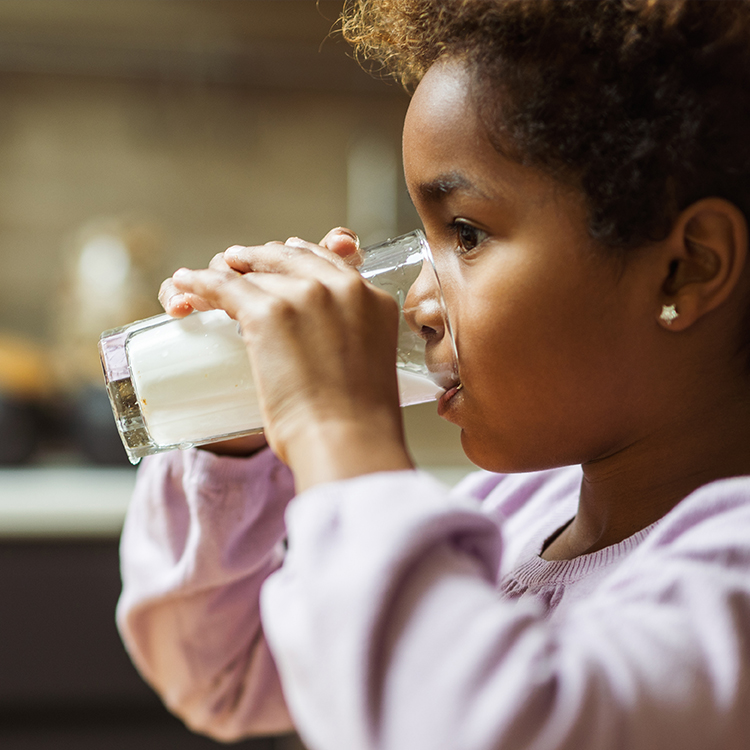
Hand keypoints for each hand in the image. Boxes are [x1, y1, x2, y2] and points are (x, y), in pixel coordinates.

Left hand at [160, 228, 361, 459]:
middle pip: (288, 256)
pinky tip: (185, 284)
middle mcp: (341, 287)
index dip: (296, 259)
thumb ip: (350, 344)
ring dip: (225, 273)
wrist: (348, 441)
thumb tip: (324, 352)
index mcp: (373, 299)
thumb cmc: (360, 423)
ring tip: (204, 282)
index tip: (278, 263)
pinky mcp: (267, 312)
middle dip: (258, 261)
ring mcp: (304, 296)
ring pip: (252, 270)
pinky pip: (222, 285)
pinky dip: (198, 284)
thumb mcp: (369, 365)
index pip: (327, 261)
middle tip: (237, 266)